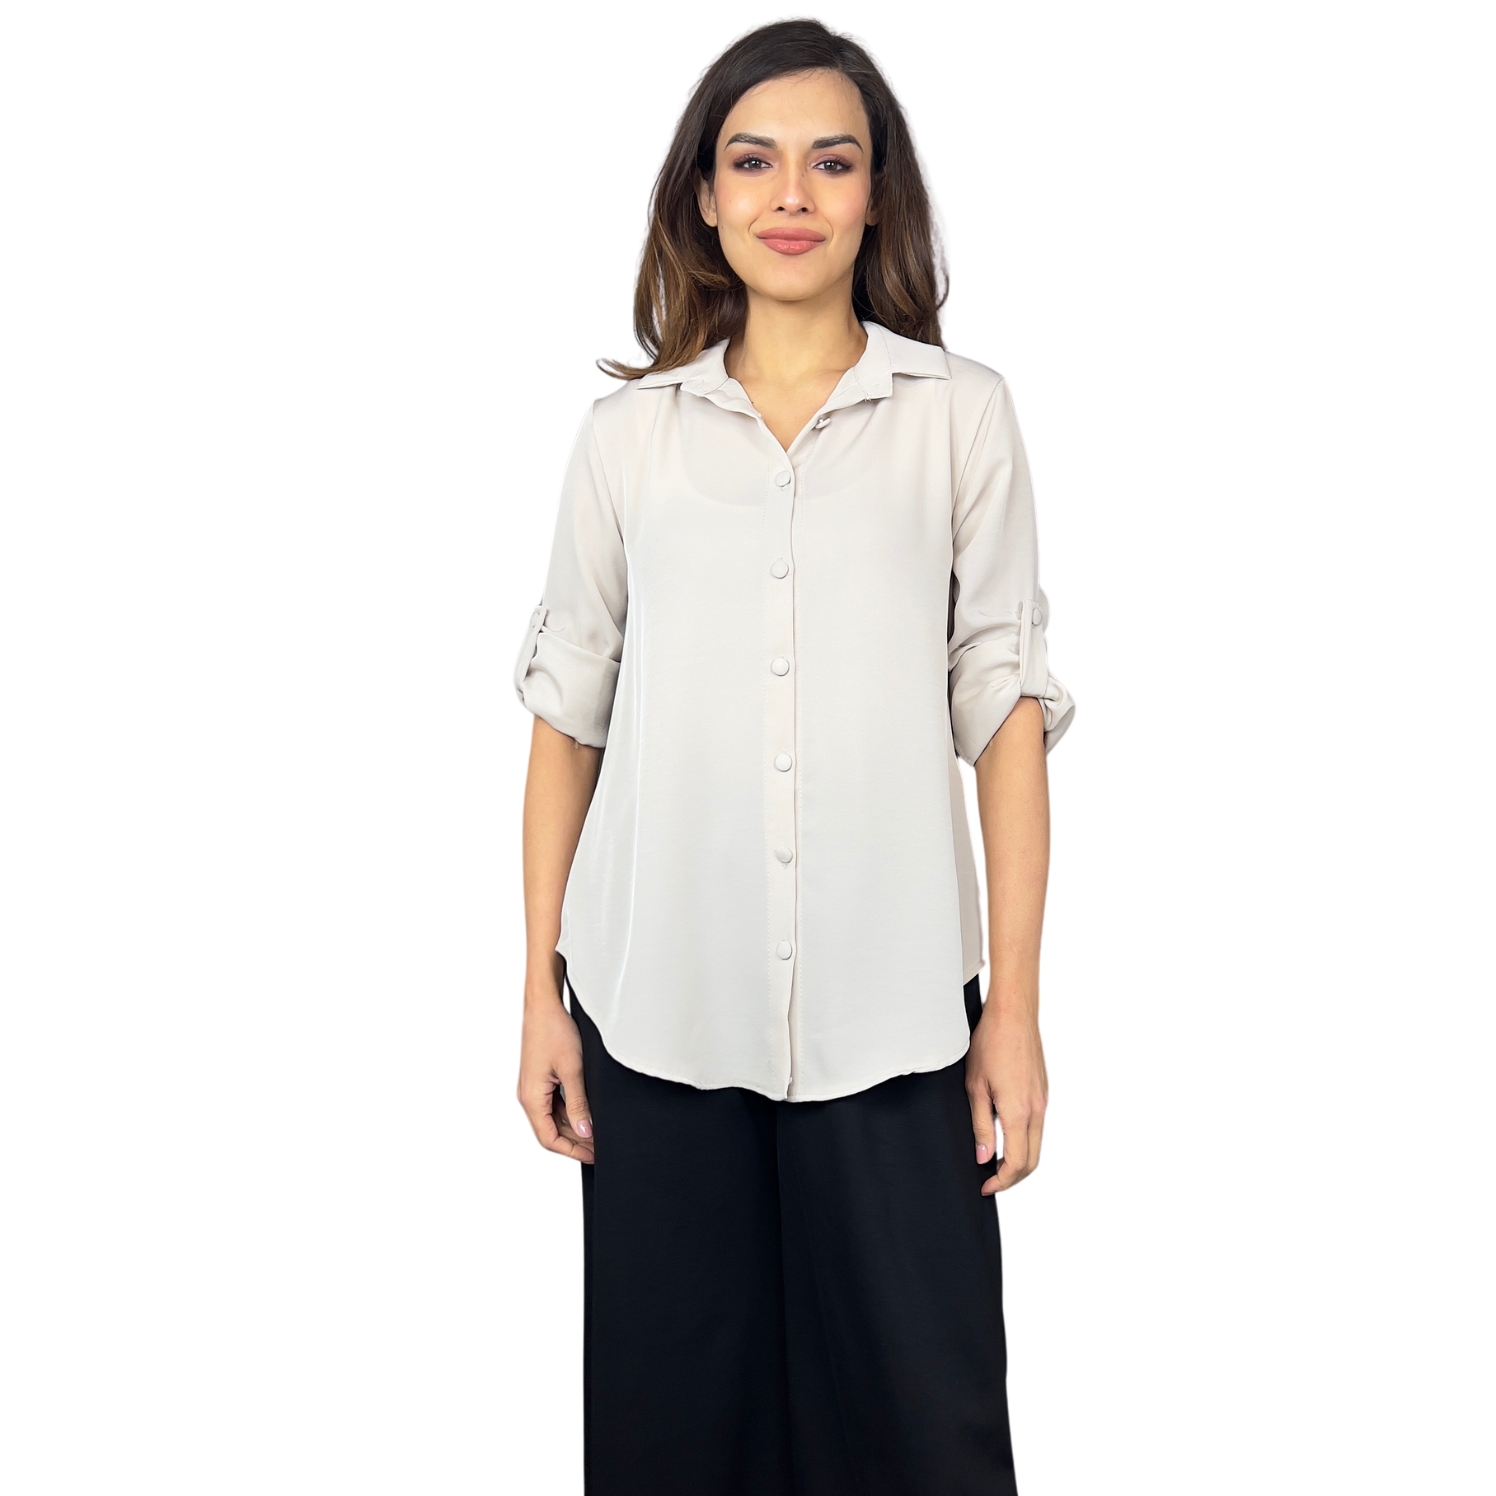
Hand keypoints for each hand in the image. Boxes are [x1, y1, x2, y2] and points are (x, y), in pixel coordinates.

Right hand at [517, 981, 593, 1163]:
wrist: (544, 1005)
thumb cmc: (554, 1031)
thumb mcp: (572, 1070)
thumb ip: (578, 1104)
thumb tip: (585, 1132)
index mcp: (532, 1098)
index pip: (549, 1138)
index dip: (572, 1151)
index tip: (594, 1156)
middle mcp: (529, 1096)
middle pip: (551, 1131)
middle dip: (576, 1142)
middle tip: (601, 1147)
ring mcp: (534, 1088)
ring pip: (553, 1118)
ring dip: (574, 1128)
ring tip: (598, 1133)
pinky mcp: (540, 1079)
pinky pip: (554, 1104)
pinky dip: (570, 1112)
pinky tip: (587, 1113)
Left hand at [965, 1005, 1047, 1194]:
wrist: (1013, 1015)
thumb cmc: (990, 1044)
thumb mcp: (975, 1088)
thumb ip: (981, 1126)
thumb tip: (984, 1158)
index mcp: (1019, 1112)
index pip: (1017, 1163)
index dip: (1001, 1181)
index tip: (985, 1186)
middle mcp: (1037, 1110)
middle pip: (1032, 1160)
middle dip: (1012, 1177)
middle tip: (990, 1181)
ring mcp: (1043, 1101)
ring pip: (1037, 1144)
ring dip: (1019, 1160)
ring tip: (994, 1162)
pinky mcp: (1043, 1092)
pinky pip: (1038, 1126)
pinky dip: (1024, 1141)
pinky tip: (1005, 1136)